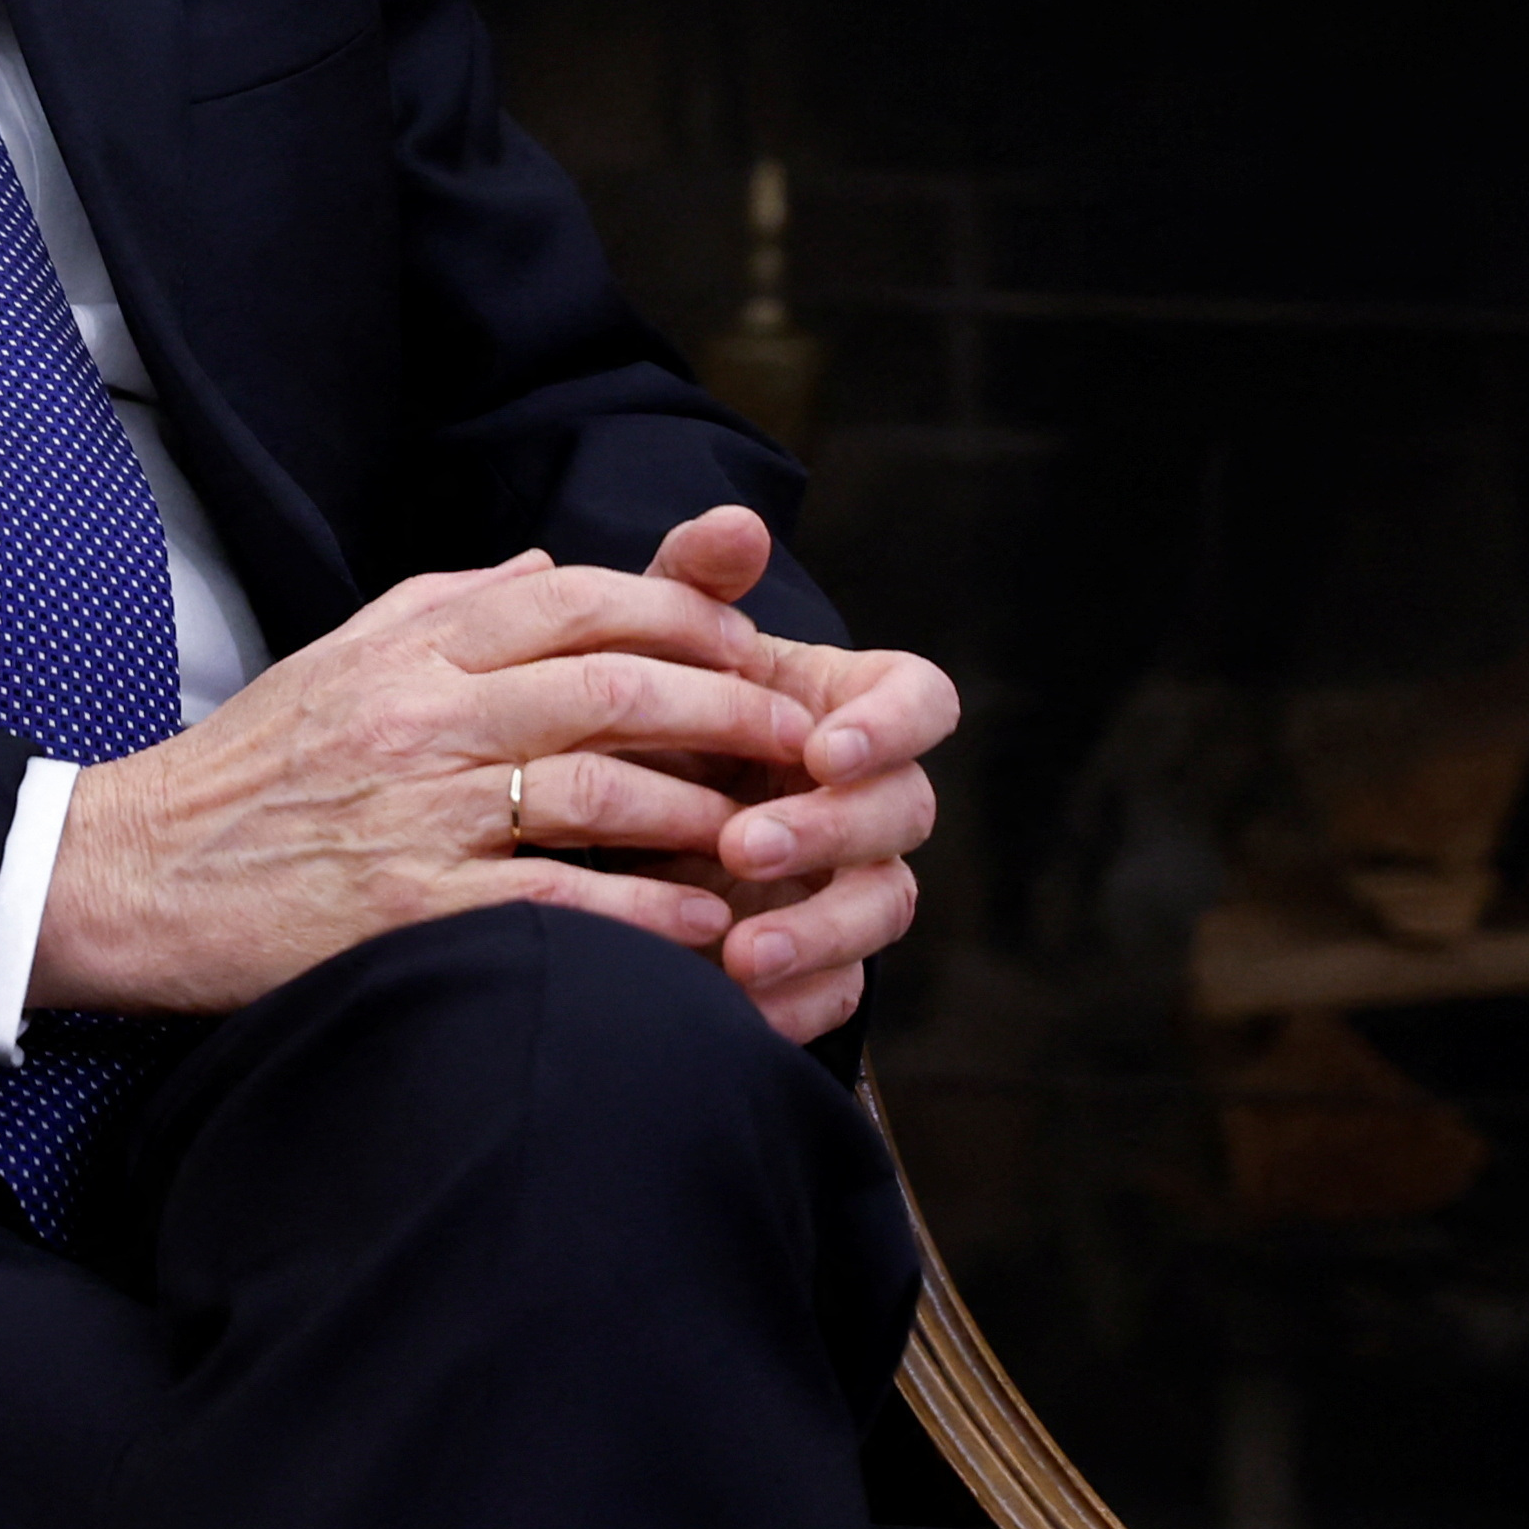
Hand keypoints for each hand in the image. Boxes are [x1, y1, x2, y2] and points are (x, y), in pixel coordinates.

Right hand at [26, 538, 812, 1016]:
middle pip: (616, 685)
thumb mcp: (341, 655)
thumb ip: (450, 602)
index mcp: (414, 647)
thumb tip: (552, 562)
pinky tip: (702, 925)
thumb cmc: (250, 766)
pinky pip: (553, 899)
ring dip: (706, 811)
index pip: (578, 600)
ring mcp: (415, 812)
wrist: (135, 870)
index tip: (754, 652)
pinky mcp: (404, 908)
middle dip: (733, 709)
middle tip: (805, 741)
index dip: (686, 620)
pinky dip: (642, 911)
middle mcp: (422, 715)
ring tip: (772, 835)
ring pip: (600, 786)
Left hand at [646, 533, 956, 1044]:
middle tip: (742, 843)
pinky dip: (798, 1000)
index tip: (827, 744)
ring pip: (884, 909)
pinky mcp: (823, 958)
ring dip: (819, 930)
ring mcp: (854, 880)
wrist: (604, 806)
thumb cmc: (653, 706)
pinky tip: (737, 1007)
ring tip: (738, 953)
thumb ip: (694, 581)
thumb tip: (736, 522)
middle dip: (829, 829)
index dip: (892, 726)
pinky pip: (841, 990)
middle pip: (902, 812)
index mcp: (853, 706)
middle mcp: (872, 794)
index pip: (924, 703)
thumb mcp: (657, 644)